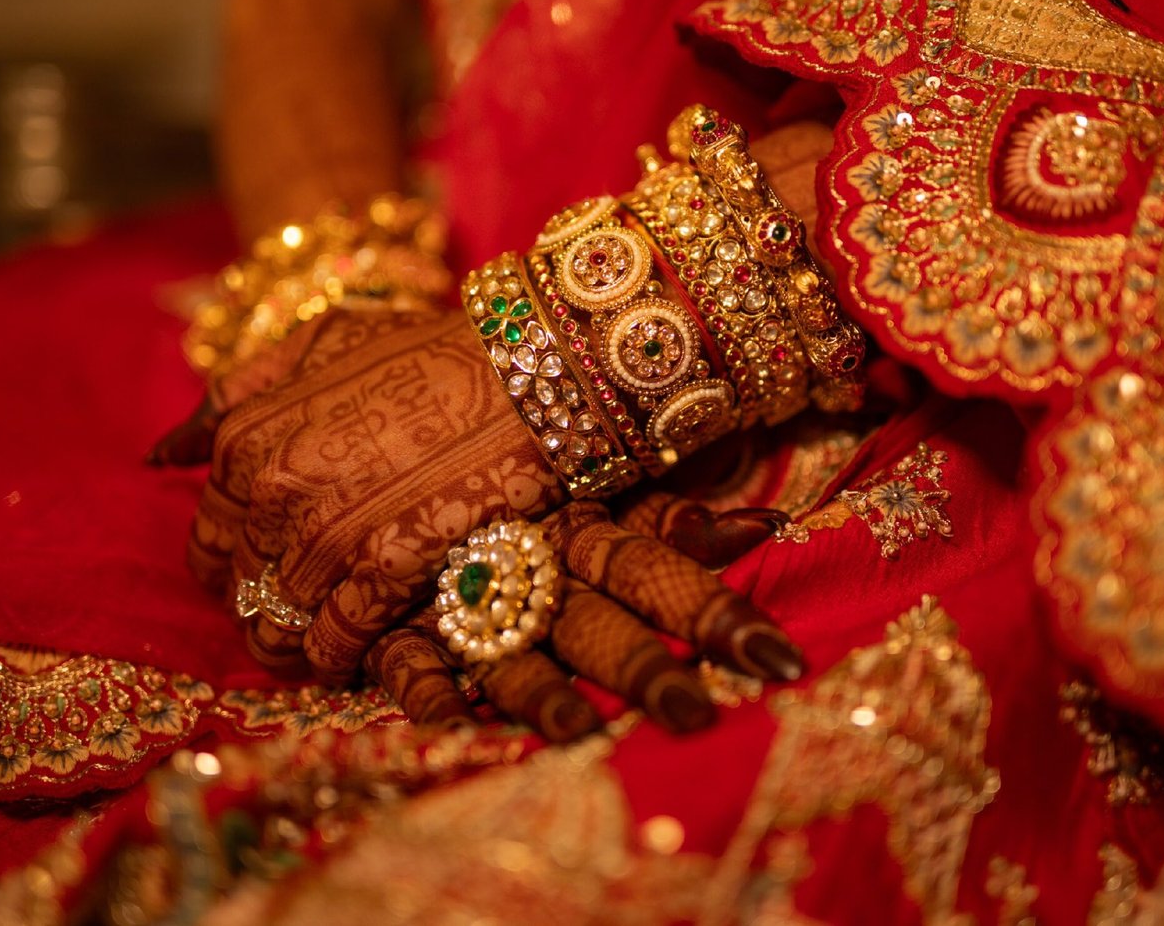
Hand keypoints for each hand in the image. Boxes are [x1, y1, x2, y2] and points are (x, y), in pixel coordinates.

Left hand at [163, 308, 561, 677]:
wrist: (525, 371)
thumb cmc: (426, 352)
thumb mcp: (316, 343)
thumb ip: (234, 395)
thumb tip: (160, 458)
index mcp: (247, 438)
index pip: (209, 538)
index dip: (238, 564)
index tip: (272, 570)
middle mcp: (274, 490)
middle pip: (242, 589)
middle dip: (268, 605)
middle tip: (309, 607)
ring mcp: (329, 535)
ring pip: (279, 629)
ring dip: (296, 646)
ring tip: (327, 642)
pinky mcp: (387, 572)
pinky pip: (335, 646)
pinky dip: (339, 661)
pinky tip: (358, 655)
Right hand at [361, 496, 799, 740]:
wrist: (385, 429)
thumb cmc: (508, 468)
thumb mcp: (589, 483)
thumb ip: (669, 516)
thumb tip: (765, 527)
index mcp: (579, 524)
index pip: (657, 566)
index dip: (714, 610)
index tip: (778, 660)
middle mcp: (527, 561)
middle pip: (593, 618)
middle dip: (641, 667)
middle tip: (694, 714)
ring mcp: (460, 594)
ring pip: (508, 648)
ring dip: (541, 691)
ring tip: (580, 733)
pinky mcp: (392, 621)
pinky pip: (409, 661)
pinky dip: (431, 695)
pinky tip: (457, 728)